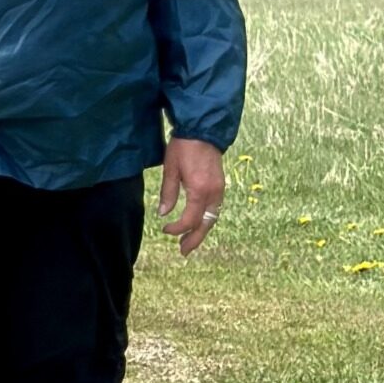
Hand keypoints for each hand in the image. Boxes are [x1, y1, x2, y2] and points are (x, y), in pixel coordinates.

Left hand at [157, 138, 224, 256]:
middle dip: (194, 239)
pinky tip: (198, 223)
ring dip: (201, 231)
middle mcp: (213, 193)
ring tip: (189, 242)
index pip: (189, 219)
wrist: (203, 131)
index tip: (165, 229)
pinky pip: (215, 209)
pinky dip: (207, 220)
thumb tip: (163, 214)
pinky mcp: (220, 186)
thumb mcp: (170, 168)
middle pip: (206, 224)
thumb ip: (168, 193)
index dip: (177, 229)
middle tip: (183, 251)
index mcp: (199, 189)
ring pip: (212, 218)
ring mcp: (219, 190)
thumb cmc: (183, 147)